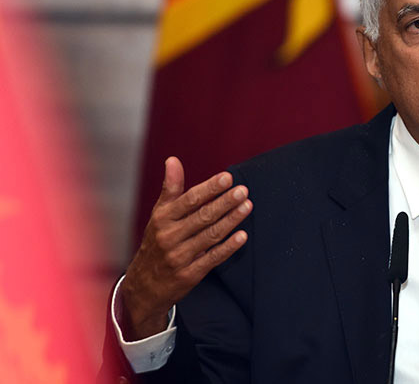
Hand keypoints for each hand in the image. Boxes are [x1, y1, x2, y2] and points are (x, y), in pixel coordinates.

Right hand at [119, 156, 251, 339]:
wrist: (143, 286)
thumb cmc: (156, 242)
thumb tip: (173, 160)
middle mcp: (169, 236)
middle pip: (202, 216)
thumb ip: (170, 188)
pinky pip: (212, 258)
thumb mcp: (159, 215)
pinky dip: (228, 247)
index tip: (228, 177)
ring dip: (231, 220)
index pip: (189, 200)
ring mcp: (179, 256)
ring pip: (210, 235)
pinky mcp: (189, 274)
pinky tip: (242, 236)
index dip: (209, 188)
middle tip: (243, 190)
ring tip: (247, 206)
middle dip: (224, 202)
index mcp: (162, 219)